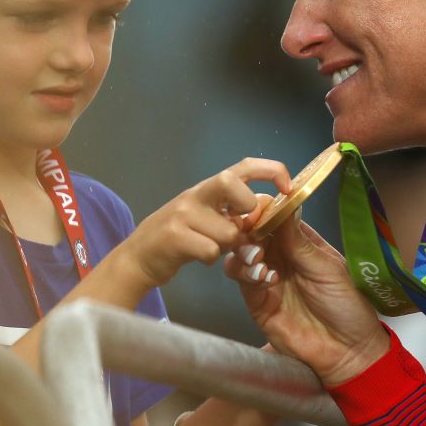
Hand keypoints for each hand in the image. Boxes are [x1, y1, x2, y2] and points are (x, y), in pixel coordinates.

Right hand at [121, 158, 290, 290]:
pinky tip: (198, 256)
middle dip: (245, 205)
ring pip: (228, 231)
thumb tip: (265, 210)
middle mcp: (195, 195)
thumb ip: (232, 212)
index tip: (288, 187)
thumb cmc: (180, 237)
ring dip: (228, 246)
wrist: (137, 258)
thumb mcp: (206, 217)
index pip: (243, 167)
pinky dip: (211, 258)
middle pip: (229, 182)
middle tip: (240, 224)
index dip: (270, 170)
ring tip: (212, 246)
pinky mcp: (173, 237)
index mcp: (208, 188)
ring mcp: (182, 214)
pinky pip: (211, 251)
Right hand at [224, 210, 389, 385]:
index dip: (263, 209)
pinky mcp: (256, 300)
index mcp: (300, 242)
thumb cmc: (347, 306)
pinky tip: (263, 279)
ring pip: (239, 253)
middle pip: (252, 231)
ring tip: (258, 260)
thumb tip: (284, 207)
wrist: (346, 352)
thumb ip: (300, 243)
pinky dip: (245, 273)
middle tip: (251, 235)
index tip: (256, 209)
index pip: (275, 216)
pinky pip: (240, 278)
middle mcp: (280, 255)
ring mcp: (266, 276)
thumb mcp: (328, 269)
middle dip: (248, 229)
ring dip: (244, 251)